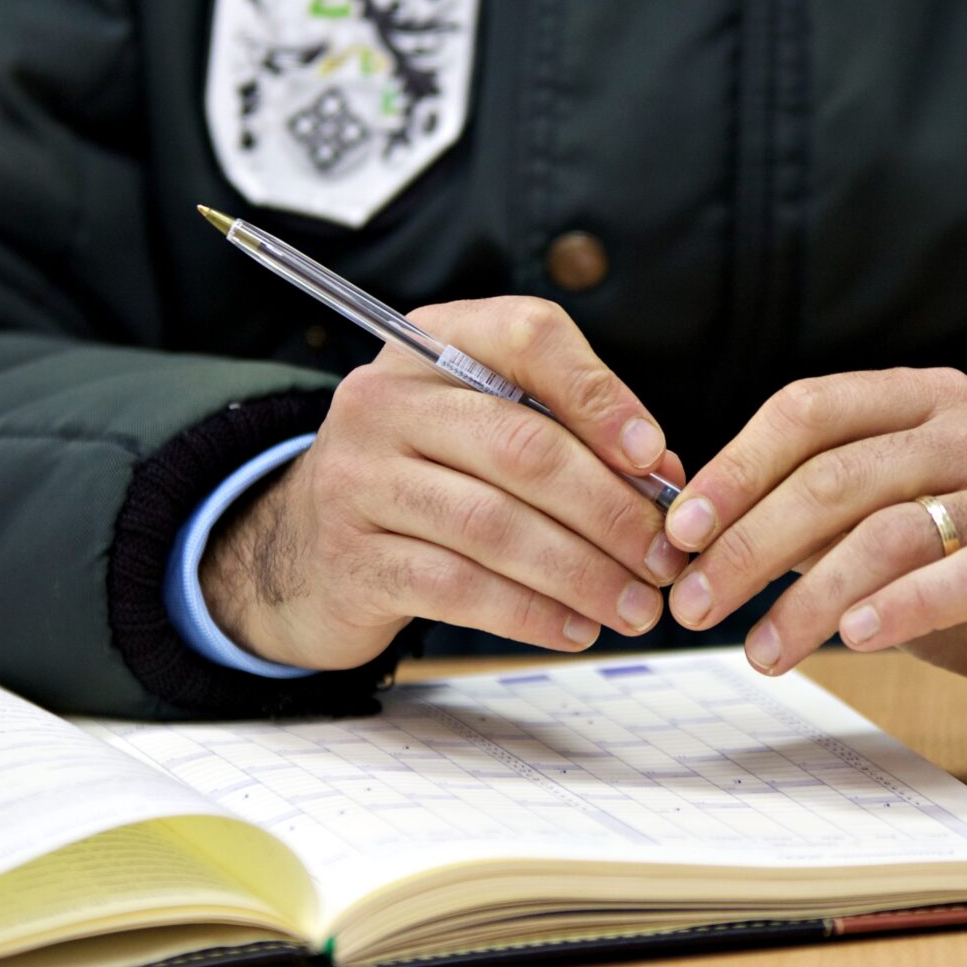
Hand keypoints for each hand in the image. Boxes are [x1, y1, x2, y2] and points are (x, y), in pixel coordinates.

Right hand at [202, 298, 687, 669]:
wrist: (300, 548)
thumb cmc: (425, 480)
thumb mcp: (483, 431)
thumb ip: (570, 437)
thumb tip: (664, 478)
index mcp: (430, 343)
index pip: (526, 337)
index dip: (601, 395)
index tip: (654, 457)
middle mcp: (384, 399)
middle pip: (522, 447)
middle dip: (611, 510)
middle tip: (666, 559)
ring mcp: (359, 479)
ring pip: (495, 526)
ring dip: (582, 573)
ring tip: (637, 607)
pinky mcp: (352, 559)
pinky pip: (459, 587)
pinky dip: (531, 613)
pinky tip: (576, 630)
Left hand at [662, 369, 966, 744]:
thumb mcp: (892, 533)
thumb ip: (814, 517)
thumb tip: (697, 531)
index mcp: (930, 403)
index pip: (811, 408)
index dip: (735, 465)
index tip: (679, 530)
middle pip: (838, 473)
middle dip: (751, 541)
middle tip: (696, 601)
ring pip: (892, 530)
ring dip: (809, 595)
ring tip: (760, 651)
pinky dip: (902, 607)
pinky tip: (855, 640)